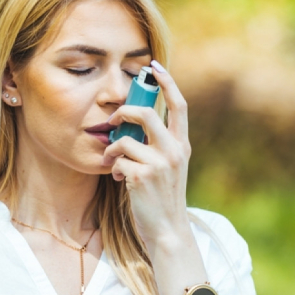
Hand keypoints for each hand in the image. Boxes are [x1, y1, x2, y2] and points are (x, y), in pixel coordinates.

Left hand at [101, 61, 191, 248]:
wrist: (167, 230)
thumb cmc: (161, 197)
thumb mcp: (167, 167)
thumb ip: (156, 145)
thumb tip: (131, 125)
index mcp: (182, 145)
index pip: (179, 104)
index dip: (167, 81)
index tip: (155, 65)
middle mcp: (174, 150)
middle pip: (146, 113)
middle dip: (124, 112)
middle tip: (113, 120)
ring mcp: (159, 163)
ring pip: (125, 138)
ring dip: (113, 149)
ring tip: (113, 160)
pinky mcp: (142, 176)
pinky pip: (118, 160)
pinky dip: (114, 168)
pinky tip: (121, 180)